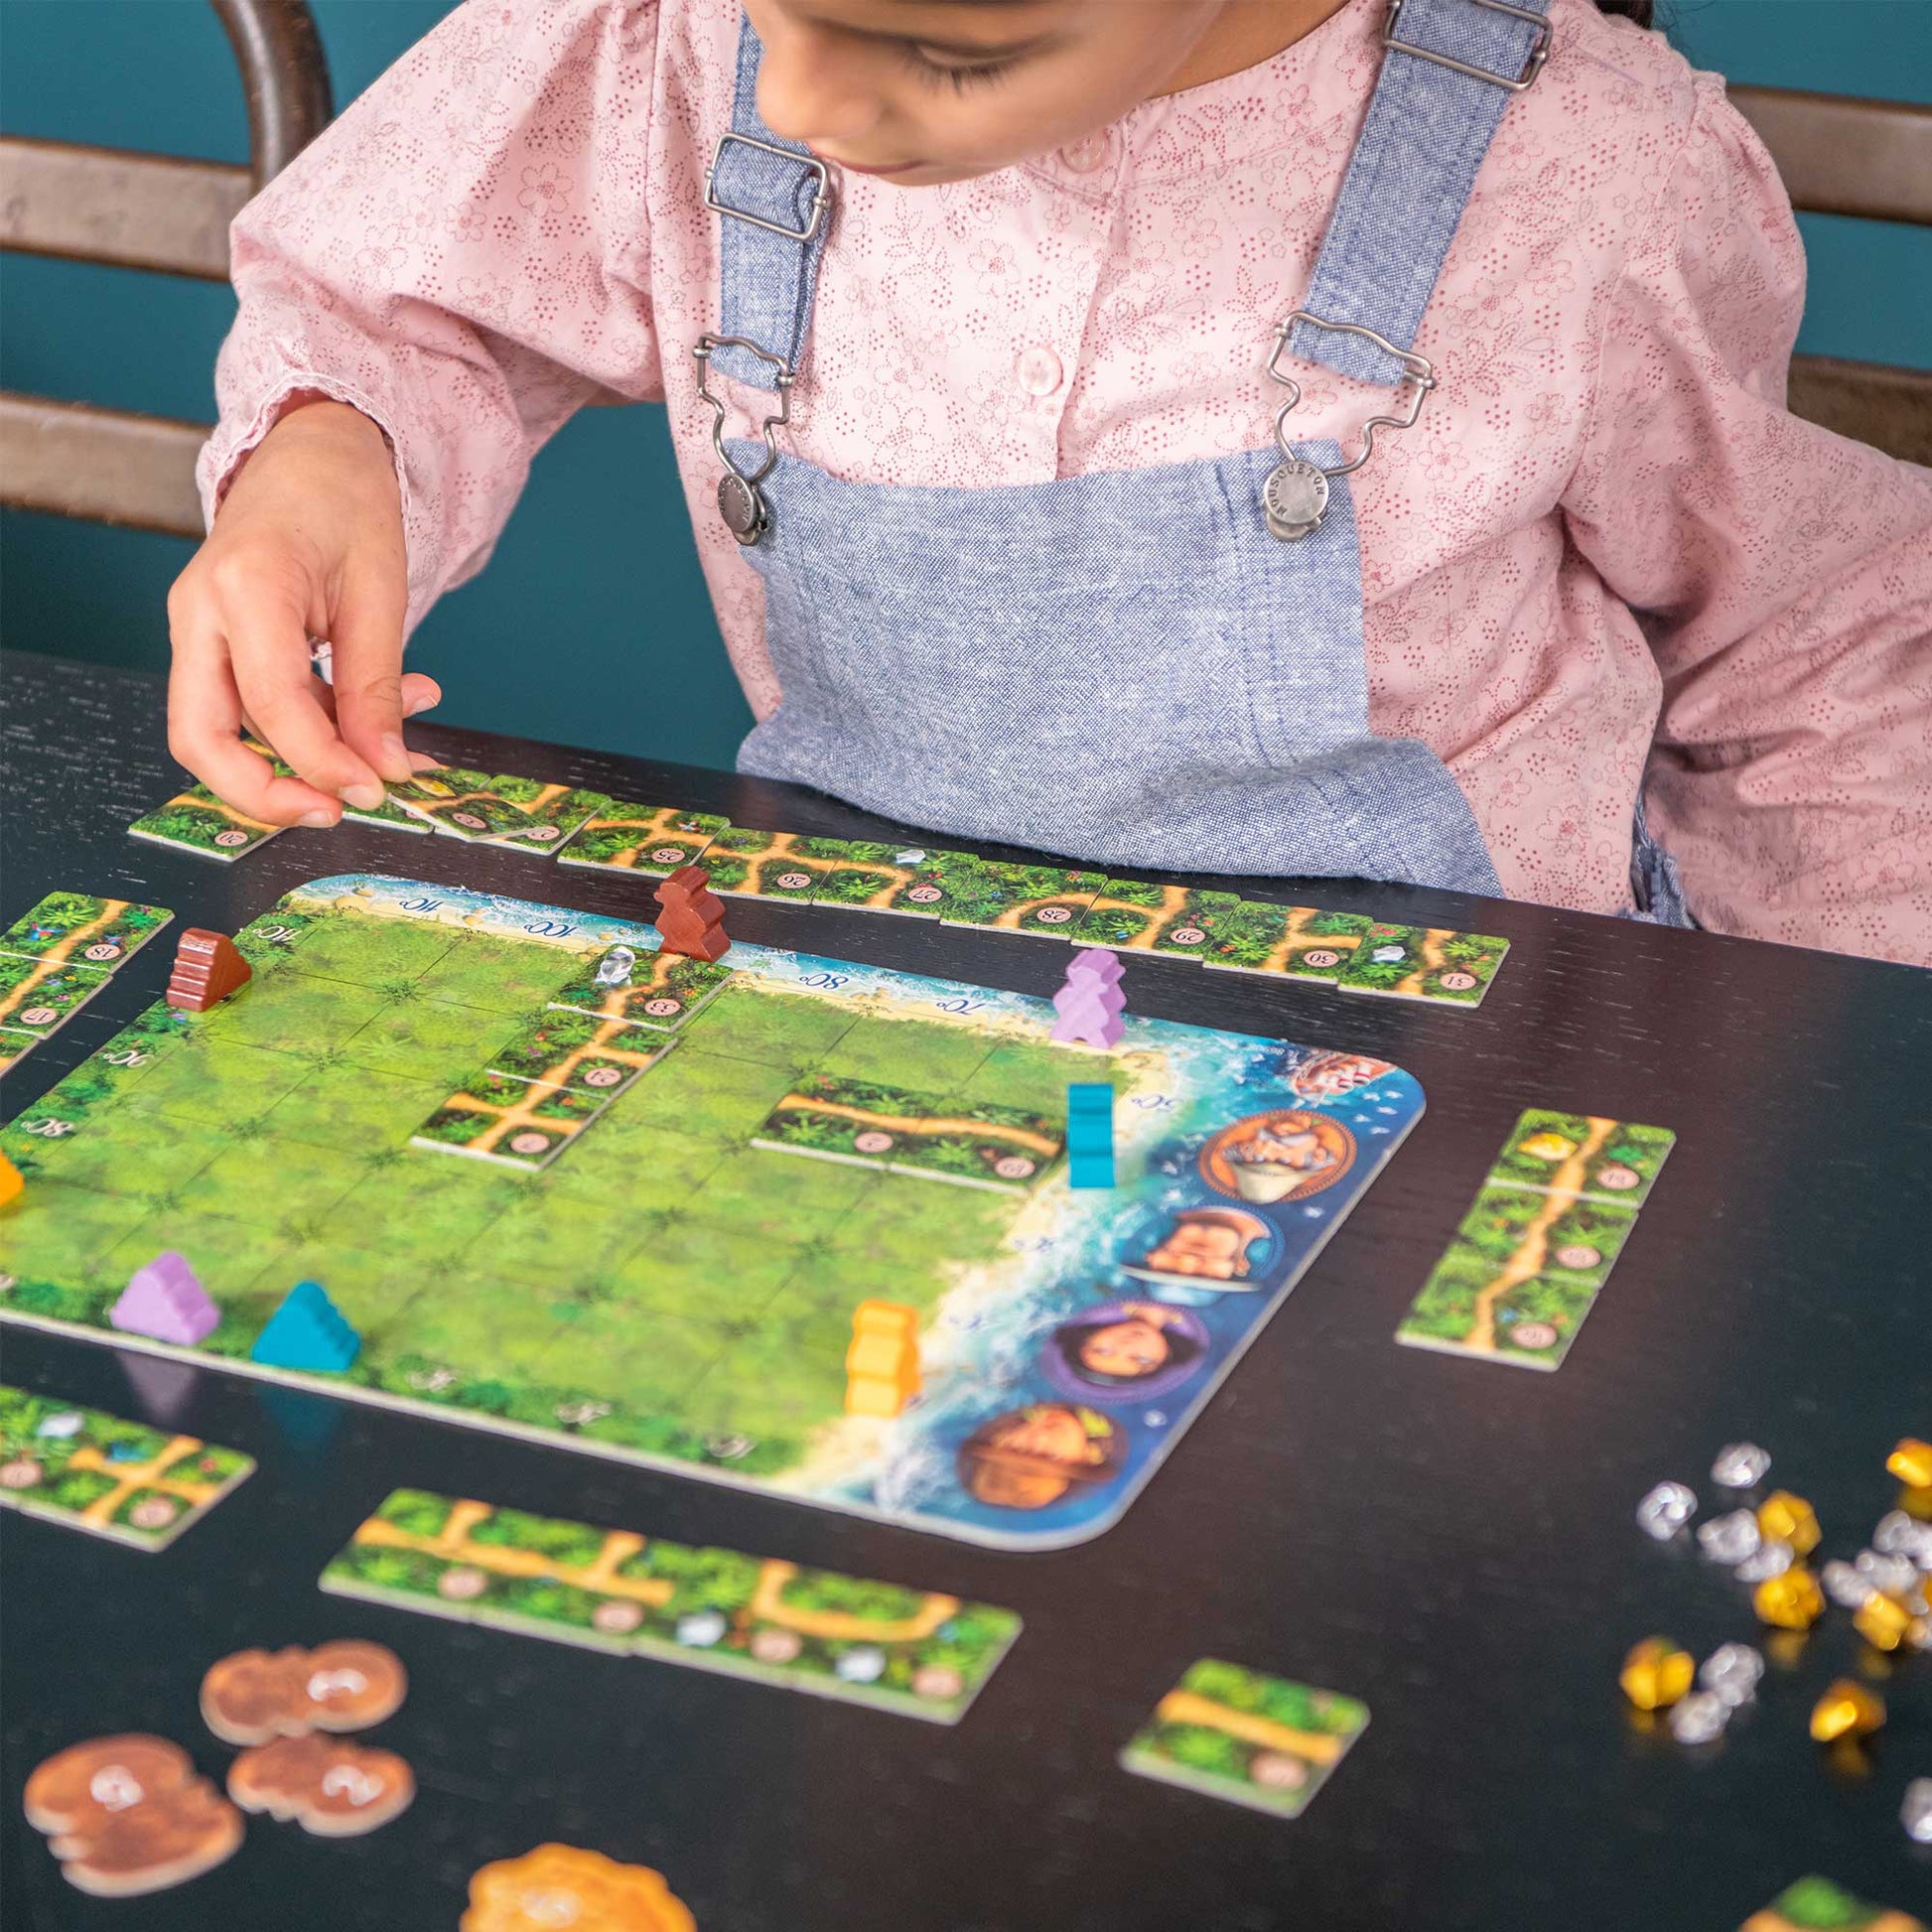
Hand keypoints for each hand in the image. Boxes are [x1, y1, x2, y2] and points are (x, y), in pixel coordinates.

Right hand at [166, 398, 440, 825]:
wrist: (313, 454)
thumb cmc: (346, 504)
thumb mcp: (380, 594)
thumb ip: (377, 688)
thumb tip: (386, 772)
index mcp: (245, 586)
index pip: (271, 704)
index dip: (322, 762)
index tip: (374, 791)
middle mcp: (201, 612)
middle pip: (200, 738)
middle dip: (264, 794)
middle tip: (336, 812)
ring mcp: (197, 629)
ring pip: (221, 732)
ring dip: (302, 759)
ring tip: (387, 753)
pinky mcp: (212, 643)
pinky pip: (248, 709)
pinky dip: (310, 729)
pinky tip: (375, 721)